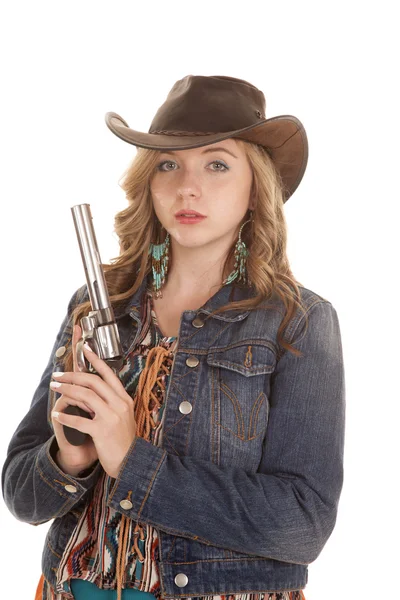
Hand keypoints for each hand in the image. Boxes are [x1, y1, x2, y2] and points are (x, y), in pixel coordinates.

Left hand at [51, 336, 136, 478]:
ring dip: (66, 390)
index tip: (84, 348)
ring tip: (54, 387)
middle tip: (57, 375)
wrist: (131, 462)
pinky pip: (79, 420)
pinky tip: (57, 414)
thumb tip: (88, 390)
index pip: (108, 374)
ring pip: (85, 396)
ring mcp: (111, 417)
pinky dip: (66, 416)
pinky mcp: (102, 431)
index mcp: (124, 399)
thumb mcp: (122, 416)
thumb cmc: (124, 440)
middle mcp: (119, 404)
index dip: (95, 360)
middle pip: (93, 381)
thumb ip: (109, 402)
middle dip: (72, 375)